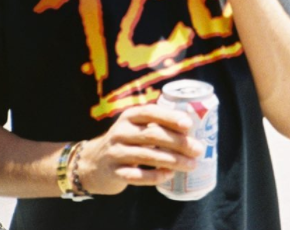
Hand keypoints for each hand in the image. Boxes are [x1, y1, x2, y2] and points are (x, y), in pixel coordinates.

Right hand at [79, 104, 202, 194]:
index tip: (188, 124)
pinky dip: (155, 176)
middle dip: (178, 143)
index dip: (169, 117)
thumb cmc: (126, 141)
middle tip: (198, 150)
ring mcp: (116, 152)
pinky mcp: (114, 172)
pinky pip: (137, 176)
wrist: (92, 163)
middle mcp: (121, 132)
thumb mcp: (135, 126)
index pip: (150, 112)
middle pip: (153, 135)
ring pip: (148, 156)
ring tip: (191, 165)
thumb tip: (193, 128)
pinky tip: (169, 176)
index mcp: (129, 116)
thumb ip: (157, 124)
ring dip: (173, 161)